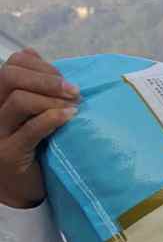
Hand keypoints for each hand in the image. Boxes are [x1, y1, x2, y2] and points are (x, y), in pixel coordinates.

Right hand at [0, 49, 79, 207]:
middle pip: (10, 76)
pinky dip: (53, 118)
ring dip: (52, 99)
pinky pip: (30, 129)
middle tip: (74, 91)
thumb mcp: (29, 113)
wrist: (20, 188)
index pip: (11, 65)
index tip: (64, 79)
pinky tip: (70, 117)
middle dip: (47, 79)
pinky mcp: (9, 154)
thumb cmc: (30, 146)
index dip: (40, 66)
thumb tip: (34, 52)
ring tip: (74, 107)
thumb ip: (31, 86)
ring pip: (19, 100)